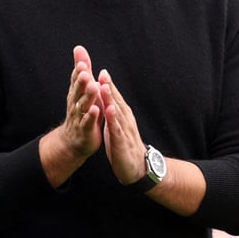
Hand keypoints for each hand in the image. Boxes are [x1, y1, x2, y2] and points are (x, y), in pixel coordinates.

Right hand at [63, 45, 103, 157]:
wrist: (73, 141)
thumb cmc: (80, 111)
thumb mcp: (81, 89)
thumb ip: (82, 69)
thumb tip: (79, 48)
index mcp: (76, 93)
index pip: (76, 80)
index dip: (79, 71)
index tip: (82, 61)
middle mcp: (75, 103)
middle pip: (78, 91)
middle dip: (81, 81)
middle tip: (84, 72)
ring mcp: (79, 117)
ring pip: (82, 105)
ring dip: (87, 96)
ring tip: (93, 86)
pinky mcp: (85, 129)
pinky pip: (87, 122)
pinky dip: (91, 116)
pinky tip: (96, 110)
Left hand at [100, 69, 146, 184]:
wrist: (137, 167)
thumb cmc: (124, 143)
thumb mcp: (117, 124)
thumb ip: (113, 109)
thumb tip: (107, 95)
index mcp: (122, 115)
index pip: (114, 96)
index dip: (107, 83)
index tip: (101, 70)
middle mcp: (125, 120)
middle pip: (116, 100)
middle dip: (109, 86)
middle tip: (102, 72)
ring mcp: (124, 130)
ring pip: (117, 112)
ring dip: (110, 99)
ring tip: (104, 87)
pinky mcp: (122, 143)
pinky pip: (117, 129)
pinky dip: (113, 119)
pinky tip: (109, 111)